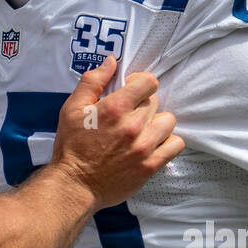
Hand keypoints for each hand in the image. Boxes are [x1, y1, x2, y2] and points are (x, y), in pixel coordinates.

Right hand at [50, 55, 183, 206]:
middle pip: (155, 101)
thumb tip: (111, 62)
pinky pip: (176, 145)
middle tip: (129, 115)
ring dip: (156, 122)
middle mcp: (133, 126)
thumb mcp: (72, 108)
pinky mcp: (151, 166)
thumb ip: (92, 81)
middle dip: (143, 104)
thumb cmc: (71, 146)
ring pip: (168, 121)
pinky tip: (153, 144)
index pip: (148, 82)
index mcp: (115, 108)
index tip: (131, 90)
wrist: (74, 185)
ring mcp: (145, 147)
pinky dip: (167, 142)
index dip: (140, 82)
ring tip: (142, 130)